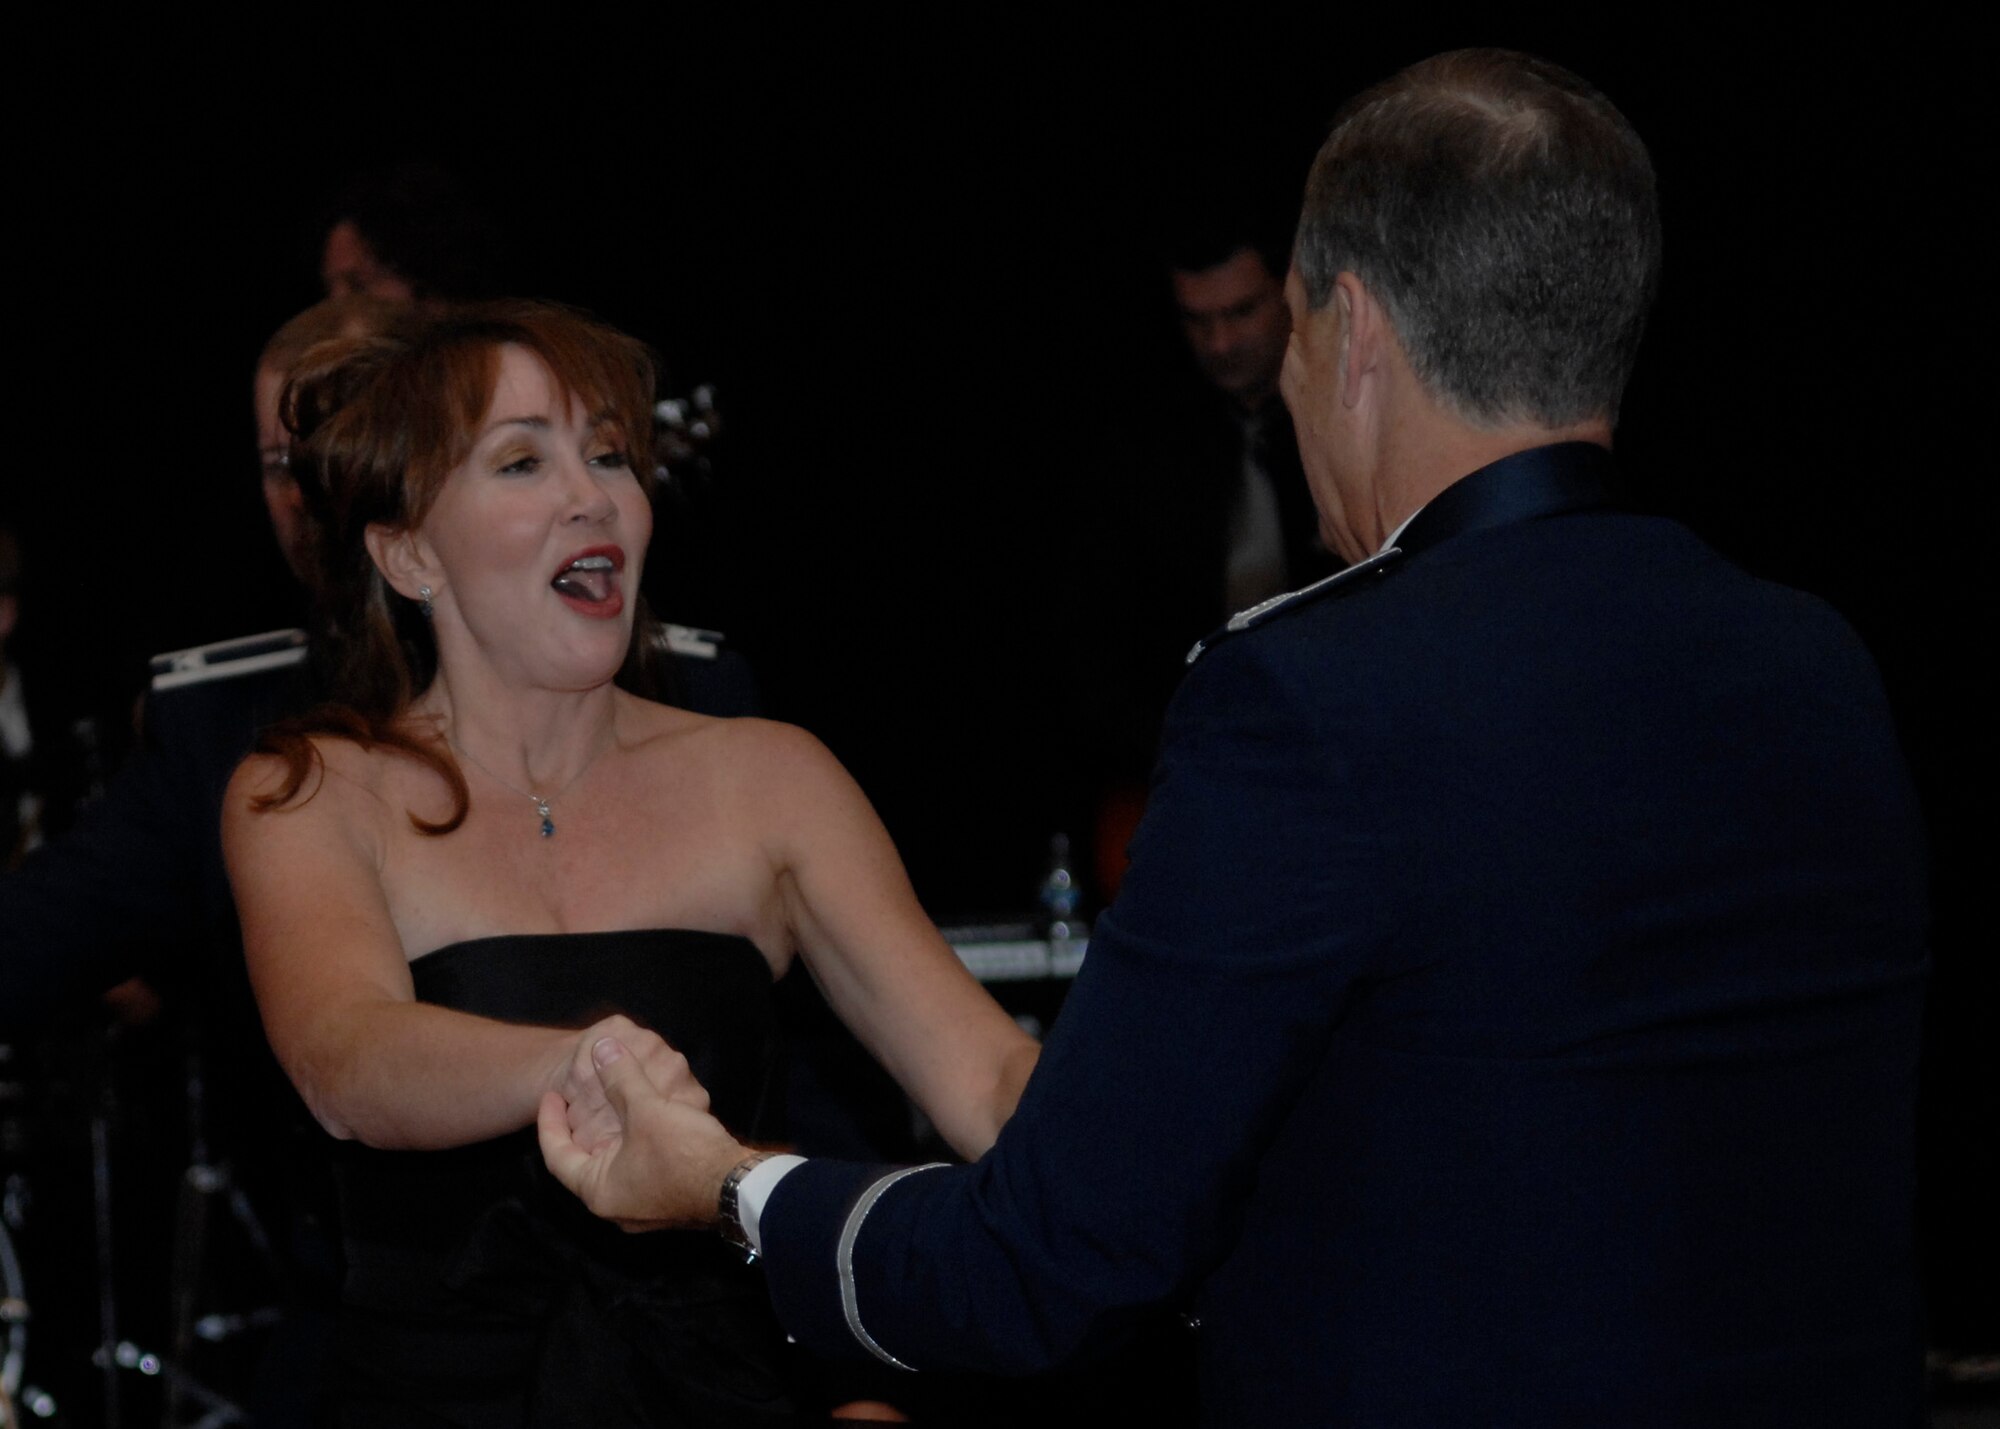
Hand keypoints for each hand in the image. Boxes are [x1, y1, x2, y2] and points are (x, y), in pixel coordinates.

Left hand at [537, 1036, 749, 1231]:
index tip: (552, 1095)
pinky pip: (637, 1173)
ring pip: (614, 1168)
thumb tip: (602, 1047)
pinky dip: (632, 1148)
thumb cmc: (684, 1153)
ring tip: (613, 1108)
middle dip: (581, 1128)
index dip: (549, 1122)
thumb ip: (621, 1077)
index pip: (557, 1156)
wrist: (737, 1188)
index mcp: (598, 1191)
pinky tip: (646, 1126)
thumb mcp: (648, 1109)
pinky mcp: (665, 1204)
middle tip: (578, 1099)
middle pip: (584, 1163)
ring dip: (611, 1137)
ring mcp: (641, 1210)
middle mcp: (614, 1207)